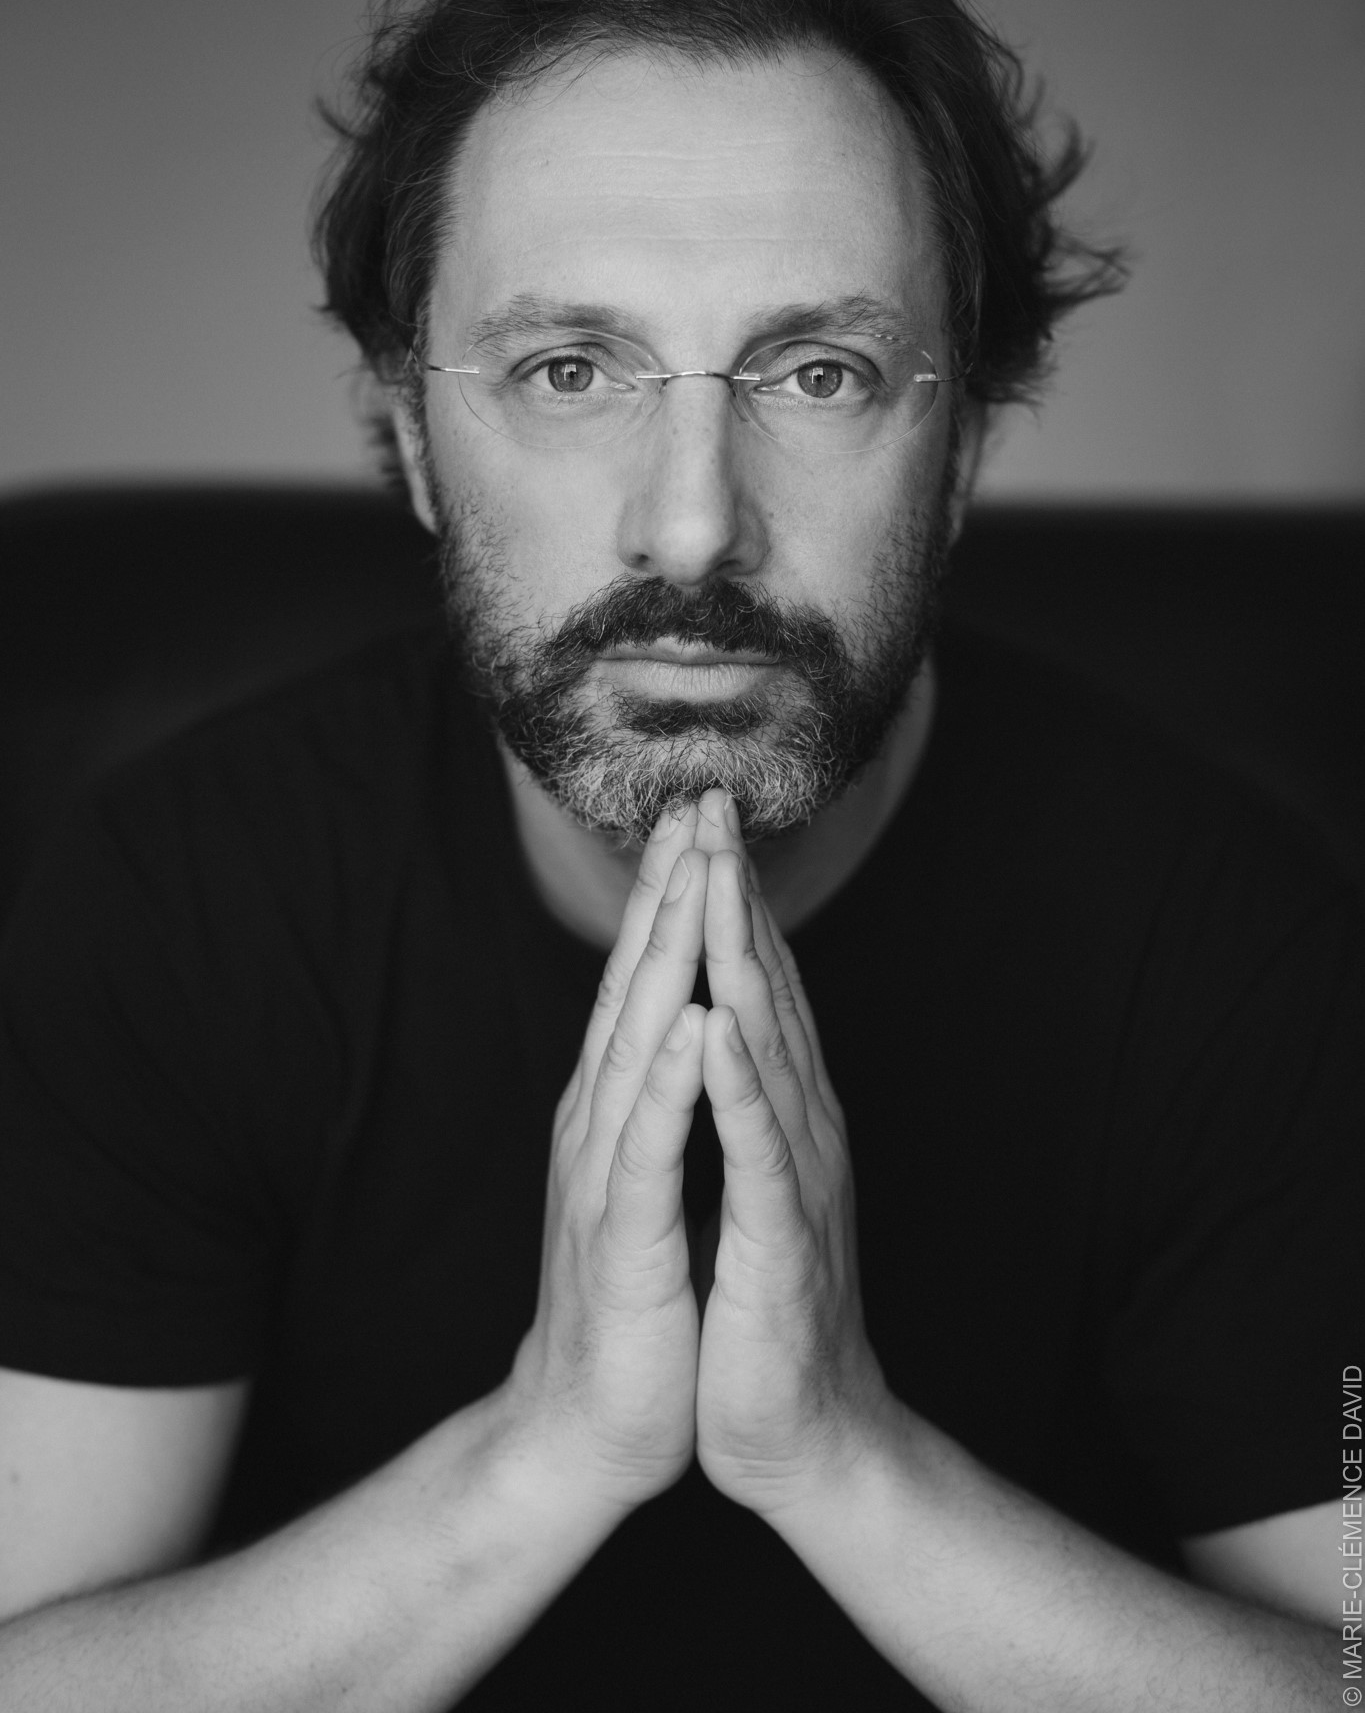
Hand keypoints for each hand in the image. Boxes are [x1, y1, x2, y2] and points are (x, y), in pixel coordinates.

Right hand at [506, 804, 709, 1511]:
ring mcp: (606, 1173)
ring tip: (692, 872)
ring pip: (637, 1043)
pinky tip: (690, 1023)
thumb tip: (675, 1027)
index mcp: (617, 1107)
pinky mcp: (622, 1236)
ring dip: (665, 955)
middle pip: (637, 986)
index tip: (702, 818)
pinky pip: (650, 1146)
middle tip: (696, 801)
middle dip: (669, 890)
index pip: (647, 983)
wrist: (589, 1425)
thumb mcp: (646, 1179)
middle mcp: (602, 1121)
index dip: (673, 898)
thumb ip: (651, 1103)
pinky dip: (669, 1081)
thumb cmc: (633, 1303)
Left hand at [691, 796, 889, 1517]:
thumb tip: (721, 1027)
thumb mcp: (746, 1185)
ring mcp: (798, 1179)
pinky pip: (759, 1152)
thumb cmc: (760, 1312)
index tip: (701, 821)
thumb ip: (743, 1106)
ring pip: (768, 1048)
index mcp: (782, 1114)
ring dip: (742, 959)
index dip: (729, 900)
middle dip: (736, 894)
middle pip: (765, 990)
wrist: (800, 1434)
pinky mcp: (783, 1241)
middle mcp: (801, 1127)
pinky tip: (718, 1028)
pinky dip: (738, 1086)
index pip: (754, 987)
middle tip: (713, 802)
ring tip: (718, 877)